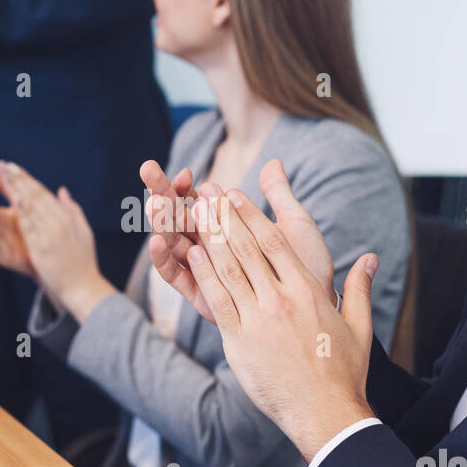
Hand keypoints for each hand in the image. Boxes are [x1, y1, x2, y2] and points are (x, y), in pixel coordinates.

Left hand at [0, 162, 115, 321]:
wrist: (83, 286)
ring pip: (30, 207)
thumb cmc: (83, 260)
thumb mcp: (83, 231)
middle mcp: (58, 222)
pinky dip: (19, 212)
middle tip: (3, 165)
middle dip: (17, 179)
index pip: (42, 192)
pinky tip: (9, 201)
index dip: (26, 178)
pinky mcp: (43, 249)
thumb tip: (62, 191)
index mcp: (67, 217)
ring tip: (2, 177)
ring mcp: (50, 235)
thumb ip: (73, 209)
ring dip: (15, 190)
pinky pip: (29, 227)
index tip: (12, 167)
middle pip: (34, 196)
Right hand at [145, 158, 334, 324]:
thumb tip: (273, 162)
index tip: (186, 172)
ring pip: (174, 242)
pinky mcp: (203, 296)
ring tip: (153, 204)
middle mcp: (212, 247)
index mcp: (228, 227)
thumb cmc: (308, 265)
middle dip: (162, 193)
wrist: (318, 304)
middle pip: (179, 216)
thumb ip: (279, 196)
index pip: (198, 200)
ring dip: (161, 222)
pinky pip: (177, 277)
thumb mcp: (294, 225)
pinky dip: (164, 260)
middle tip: (148, 170)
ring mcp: (205, 270)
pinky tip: (159, 241)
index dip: (187, 185)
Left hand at [185, 190, 377, 460]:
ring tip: (193, 214)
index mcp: (308, 291)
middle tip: (206, 193)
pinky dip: (204, 275)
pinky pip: (218, 300)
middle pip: (247, 248)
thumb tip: (370, 258)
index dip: (252, 215)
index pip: (275, 243)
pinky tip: (192, 256)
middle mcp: (282, 299)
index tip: (235, 196)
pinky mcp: (240, 341)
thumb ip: (358, 287)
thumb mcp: (359, 325)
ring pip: (229, 269)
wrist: (325, 412)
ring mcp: (259, 319)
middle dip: (224, 217)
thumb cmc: (343, 372)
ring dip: (209, 238)